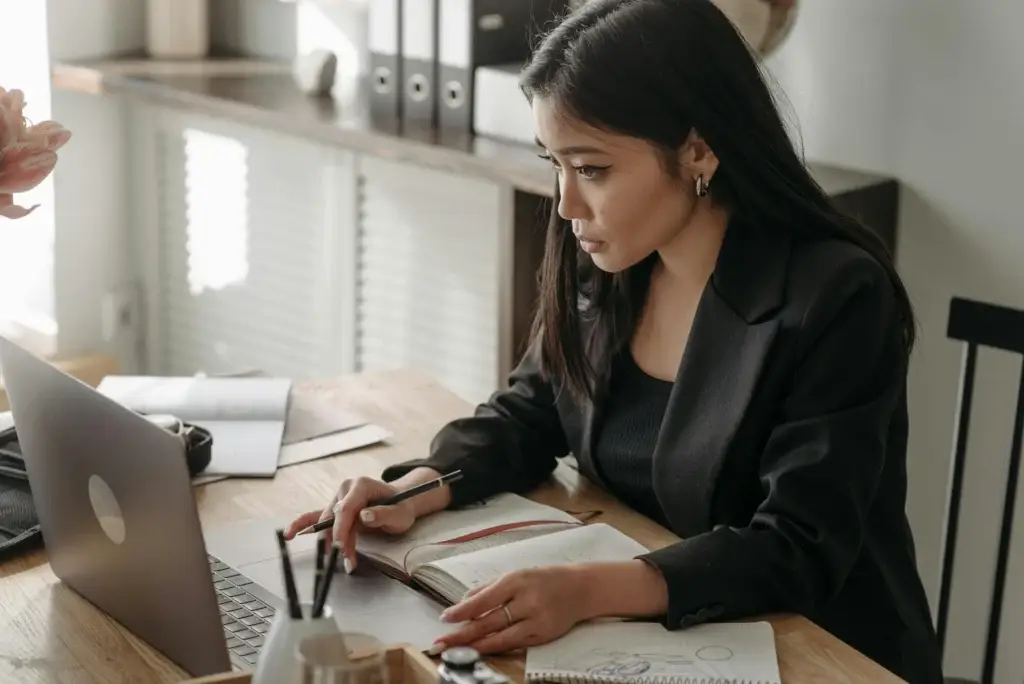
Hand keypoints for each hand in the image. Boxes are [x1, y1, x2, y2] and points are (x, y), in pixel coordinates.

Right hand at [284, 476, 415, 571]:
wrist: (401, 503)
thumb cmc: (401, 507)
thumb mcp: (399, 513)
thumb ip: (383, 514)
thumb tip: (364, 516)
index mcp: (361, 485)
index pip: (346, 509)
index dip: (342, 530)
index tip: (342, 549)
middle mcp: (346, 489)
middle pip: (335, 519)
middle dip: (340, 542)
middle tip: (349, 562)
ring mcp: (338, 498)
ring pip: (327, 524)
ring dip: (332, 544)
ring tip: (346, 561)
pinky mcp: (334, 508)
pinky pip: (315, 516)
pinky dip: (302, 525)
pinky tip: (289, 534)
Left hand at [434, 565, 593, 654]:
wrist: (579, 588)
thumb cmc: (543, 579)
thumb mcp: (516, 575)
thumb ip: (488, 588)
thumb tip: (463, 601)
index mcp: (516, 581)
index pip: (483, 599)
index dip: (461, 611)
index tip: (444, 618)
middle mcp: (526, 601)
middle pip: (488, 622)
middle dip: (461, 633)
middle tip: (441, 641)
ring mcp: (536, 620)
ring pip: (500, 637)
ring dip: (475, 644)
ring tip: (456, 649)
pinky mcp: (543, 635)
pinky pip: (515, 644)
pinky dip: (496, 647)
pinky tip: (482, 649)